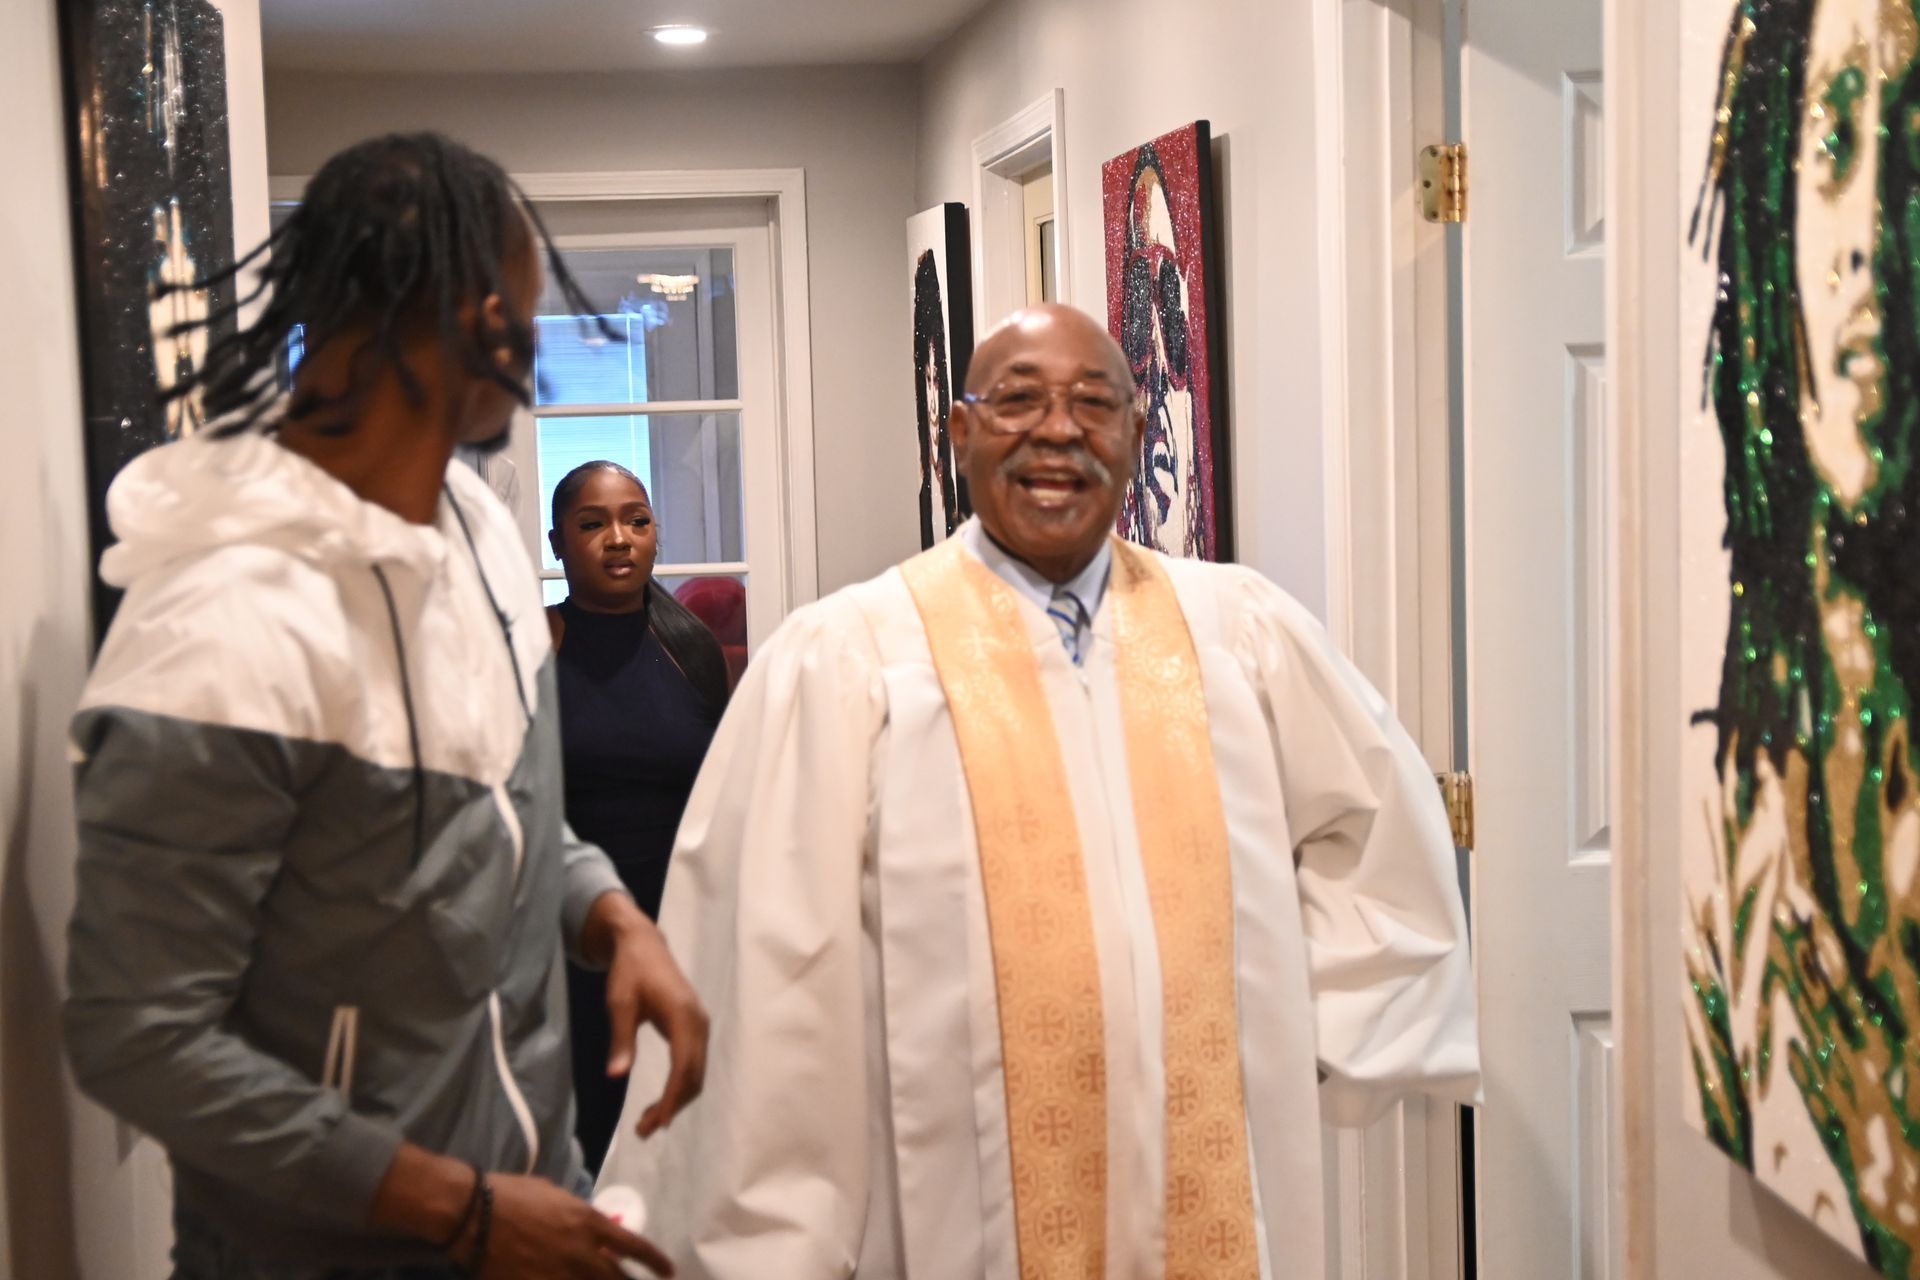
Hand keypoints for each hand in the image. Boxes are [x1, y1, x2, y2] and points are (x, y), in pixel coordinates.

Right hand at [465, 1173, 671, 1278]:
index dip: (655, 1262)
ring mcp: (559, 1275)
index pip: (635, 1247)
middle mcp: (582, 1253)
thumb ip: (580, 1217)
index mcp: (589, 1223)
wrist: (475, 1214)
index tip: (668, 1271)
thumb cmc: (514, 1194)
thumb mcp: (557, 1197)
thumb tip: (593, 1230)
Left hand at [583, 892, 708, 1136]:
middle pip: (694, 1075)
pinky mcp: (695, 1025)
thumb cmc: (629, 971)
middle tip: (644, 1130)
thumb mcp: (619, 1003)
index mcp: (682, 1016)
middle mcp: (698, 1022)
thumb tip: (615, 1076)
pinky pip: (694, 1062)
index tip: (655, 1123)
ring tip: (650, 1120)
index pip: (683, 1067)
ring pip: (697, 1072)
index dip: (671, 1098)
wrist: (643, 943)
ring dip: (677, 1099)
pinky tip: (663, 1098)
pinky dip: (681, 1084)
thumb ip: (621, 1039)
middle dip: (673, 1106)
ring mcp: (700, 1023)